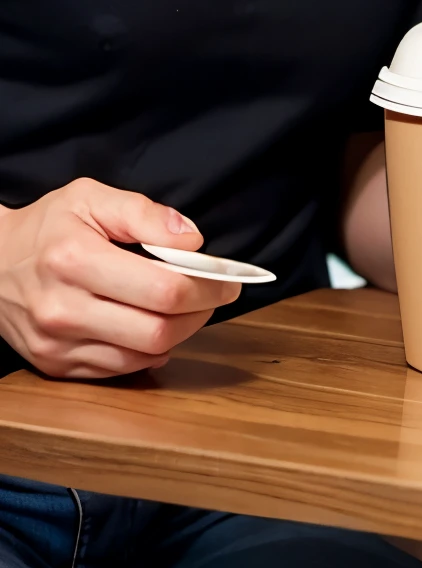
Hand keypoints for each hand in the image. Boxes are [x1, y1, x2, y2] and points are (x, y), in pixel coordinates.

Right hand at [0, 179, 240, 379]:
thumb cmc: (47, 226)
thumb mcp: (90, 197)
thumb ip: (143, 213)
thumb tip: (191, 240)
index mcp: (75, 260)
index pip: (163, 290)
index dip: (207, 287)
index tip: (228, 278)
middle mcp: (64, 309)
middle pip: (159, 331)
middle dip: (201, 313)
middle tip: (216, 293)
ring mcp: (58, 345)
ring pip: (144, 356)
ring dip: (180, 333)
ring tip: (187, 307)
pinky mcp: (56, 366)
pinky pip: (121, 370)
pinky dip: (149, 351)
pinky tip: (154, 325)